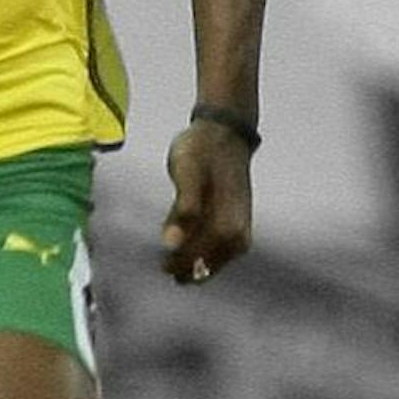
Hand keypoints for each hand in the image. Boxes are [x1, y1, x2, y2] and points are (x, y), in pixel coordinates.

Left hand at [161, 117, 254, 283]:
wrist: (223, 131)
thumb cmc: (204, 150)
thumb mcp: (188, 173)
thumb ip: (183, 210)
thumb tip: (172, 244)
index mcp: (228, 226)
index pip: (200, 261)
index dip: (179, 265)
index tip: (161, 265)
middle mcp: (237, 234)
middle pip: (206, 265)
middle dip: (185, 267)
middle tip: (161, 264)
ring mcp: (237, 231)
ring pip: (210, 259)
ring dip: (191, 261)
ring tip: (171, 257)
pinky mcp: (233, 225)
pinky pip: (213, 248)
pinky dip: (198, 249)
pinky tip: (184, 242)